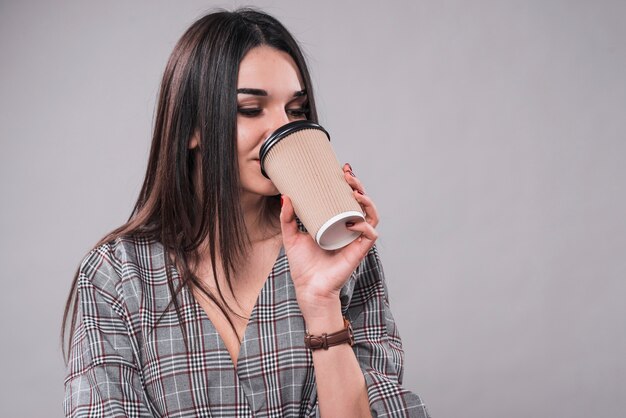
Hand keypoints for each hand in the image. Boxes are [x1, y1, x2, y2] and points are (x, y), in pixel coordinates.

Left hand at [279, 163, 379, 320]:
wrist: (309, 288)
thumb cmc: (303, 266)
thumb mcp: (291, 236)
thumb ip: (287, 218)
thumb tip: (285, 196)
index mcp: (336, 223)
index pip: (347, 198)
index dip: (350, 183)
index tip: (343, 169)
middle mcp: (349, 228)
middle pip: (362, 202)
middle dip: (358, 185)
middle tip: (348, 175)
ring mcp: (355, 239)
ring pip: (371, 214)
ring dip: (366, 200)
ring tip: (354, 192)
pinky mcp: (359, 250)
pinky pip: (370, 233)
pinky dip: (364, 224)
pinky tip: (352, 220)